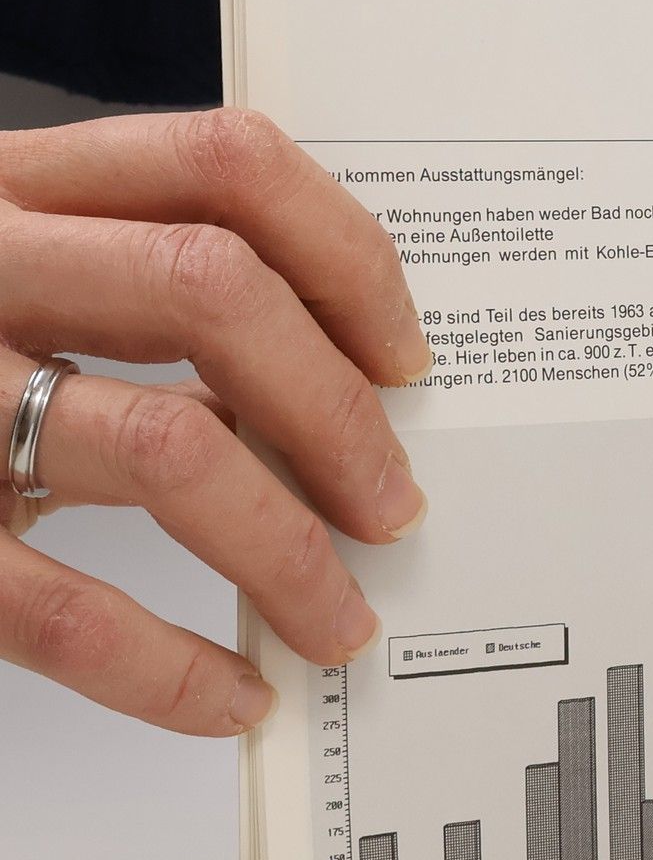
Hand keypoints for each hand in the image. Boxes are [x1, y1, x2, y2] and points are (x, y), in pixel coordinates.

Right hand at [0, 111, 431, 734]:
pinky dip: (167, 667)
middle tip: (393, 507)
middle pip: (217, 291)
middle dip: (338, 414)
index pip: (227, 163)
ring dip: (286, 549)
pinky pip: (55, 605)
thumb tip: (331, 403)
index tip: (406, 358)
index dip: (347, 258)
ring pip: (163, 445)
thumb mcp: (14, 278)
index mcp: (21, 187)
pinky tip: (230, 696)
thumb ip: (142, 299)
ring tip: (339, 618)